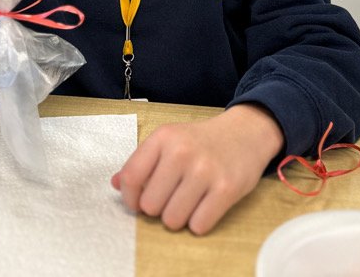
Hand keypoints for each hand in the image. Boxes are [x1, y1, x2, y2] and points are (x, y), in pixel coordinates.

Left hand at [111, 104, 283, 234]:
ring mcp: (205, 171)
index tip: (137, 201)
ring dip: (178, 217)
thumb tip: (115, 184)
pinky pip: (198, 225)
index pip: (130, 178)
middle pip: (150, 205)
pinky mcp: (226, 189)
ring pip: (172, 220)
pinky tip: (204, 206)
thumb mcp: (169, 140)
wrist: (244, 133)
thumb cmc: (201, 141)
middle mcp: (182, 152)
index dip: (130, 198)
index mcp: (163, 137)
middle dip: (158, 208)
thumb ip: (141, 162)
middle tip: (171, 198)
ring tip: (188, 202)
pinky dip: (199, 222)